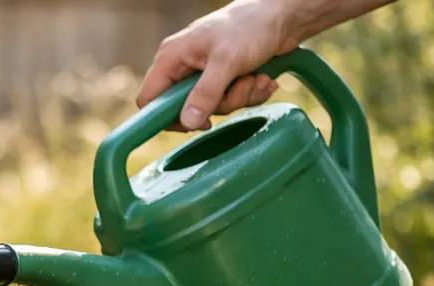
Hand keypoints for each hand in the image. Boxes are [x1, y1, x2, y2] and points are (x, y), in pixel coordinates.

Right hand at [137, 0, 299, 131]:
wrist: (284, 14)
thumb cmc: (250, 26)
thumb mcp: (226, 61)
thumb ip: (205, 93)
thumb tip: (187, 122)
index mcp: (171, 58)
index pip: (149, 98)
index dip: (165, 116)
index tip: (193, 122)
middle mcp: (183, 67)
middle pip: (186, 108)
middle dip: (218, 104)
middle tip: (239, 87)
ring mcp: (204, 74)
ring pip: (212, 107)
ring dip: (239, 97)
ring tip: (255, 77)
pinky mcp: (224, 79)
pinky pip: (230, 101)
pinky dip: (250, 93)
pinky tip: (262, 77)